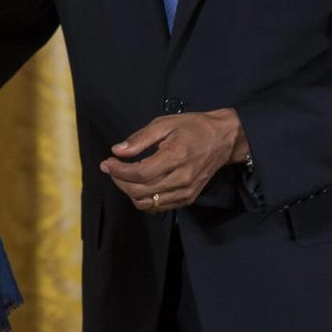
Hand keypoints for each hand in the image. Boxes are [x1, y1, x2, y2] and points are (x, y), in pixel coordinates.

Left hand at [100, 108, 248, 213]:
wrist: (224, 139)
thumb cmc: (193, 127)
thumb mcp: (164, 124)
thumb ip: (140, 139)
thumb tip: (117, 151)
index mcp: (176, 157)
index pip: (139, 173)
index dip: (118, 171)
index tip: (107, 162)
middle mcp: (181, 179)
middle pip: (140, 191)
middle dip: (119, 180)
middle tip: (112, 167)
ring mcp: (186, 192)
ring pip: (148, 203)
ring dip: (129, 192)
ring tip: (123, 176)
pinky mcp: (188, 198)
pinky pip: (159, 207)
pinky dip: (144, 199)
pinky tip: (138, 184)